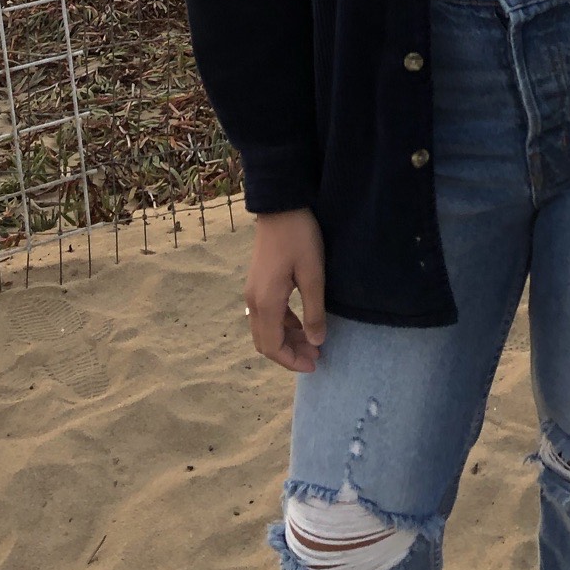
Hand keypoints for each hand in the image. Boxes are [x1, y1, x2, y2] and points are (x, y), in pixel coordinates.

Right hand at [244, 208, 326, 372]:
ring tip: (312, 343)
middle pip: (266, 342)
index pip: (273, 347)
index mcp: (266, 303)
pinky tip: (301, 324)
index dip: (292, 361)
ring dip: (286, 340)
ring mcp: (254, 291)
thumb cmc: (299, 237)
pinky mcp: (258, 282)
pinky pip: (267, 315)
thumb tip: (316, 342)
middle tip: (316, 356)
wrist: (280, 204)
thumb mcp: (313, 274)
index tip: (314, 364)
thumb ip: (314, 311)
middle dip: (289, 354)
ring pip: (266, 329)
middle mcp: (254, 301)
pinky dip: (282, 325)